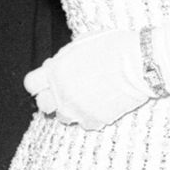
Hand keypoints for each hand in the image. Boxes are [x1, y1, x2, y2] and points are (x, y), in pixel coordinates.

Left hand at [22, 27, 151, 129]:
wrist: (139, 63)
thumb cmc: (111, 47)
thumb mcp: (78, 45)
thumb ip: (62, 60)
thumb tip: (54, 67)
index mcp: (55, 71)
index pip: (31, 84)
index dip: (39, 81)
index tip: (47, 81)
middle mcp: (62, 92)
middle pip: (42, 104)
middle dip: (51, 97)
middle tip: (64, 92)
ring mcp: (77, 108)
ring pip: (62, 117)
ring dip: (70, 109)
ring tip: (84, 98)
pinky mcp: (95, 119)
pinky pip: (84, 124)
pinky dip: (90, 117)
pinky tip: (99, 105)